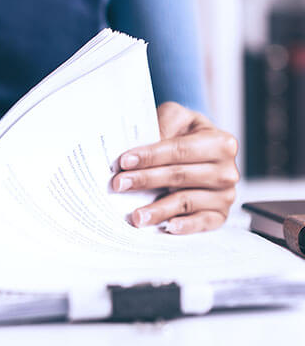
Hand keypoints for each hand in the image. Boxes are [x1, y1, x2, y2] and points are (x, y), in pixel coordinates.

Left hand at [112, 102, 238, 233]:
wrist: (201, 149)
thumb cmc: (186, 134)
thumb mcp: (176, 118)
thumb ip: (164, 123)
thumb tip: (145, 144)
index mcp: (220, 143)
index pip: (179, 150)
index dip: (150, 156)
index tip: (125, 161)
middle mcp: (226, 171)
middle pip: (179, 176)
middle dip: (146, 180)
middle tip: (119, 185)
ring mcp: (224, 195)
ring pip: (186, 202)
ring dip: (158, 209)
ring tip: (135, 215)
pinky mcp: (219, 215)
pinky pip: (202, 223)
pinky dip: (185, 226)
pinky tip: (166, 227)